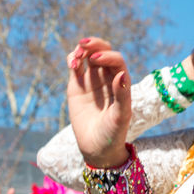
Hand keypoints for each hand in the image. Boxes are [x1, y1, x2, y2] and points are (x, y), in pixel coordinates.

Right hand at [67, 37, 131, 168]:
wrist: (97, 148)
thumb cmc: (113, 133)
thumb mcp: (120, 116)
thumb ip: (122, 96)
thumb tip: (122, 74)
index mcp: (122, 82)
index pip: (116, 60)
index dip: (107, 55)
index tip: (96, 58)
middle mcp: (108, 78)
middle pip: (103, 52)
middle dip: (95, 44)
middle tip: (84, 44)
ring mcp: (92, 81)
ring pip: (88, 56)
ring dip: (82, 50)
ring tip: (75, 56)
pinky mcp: (77, 86)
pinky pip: (75, 67)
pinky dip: (72, 60)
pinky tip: (71, 63)